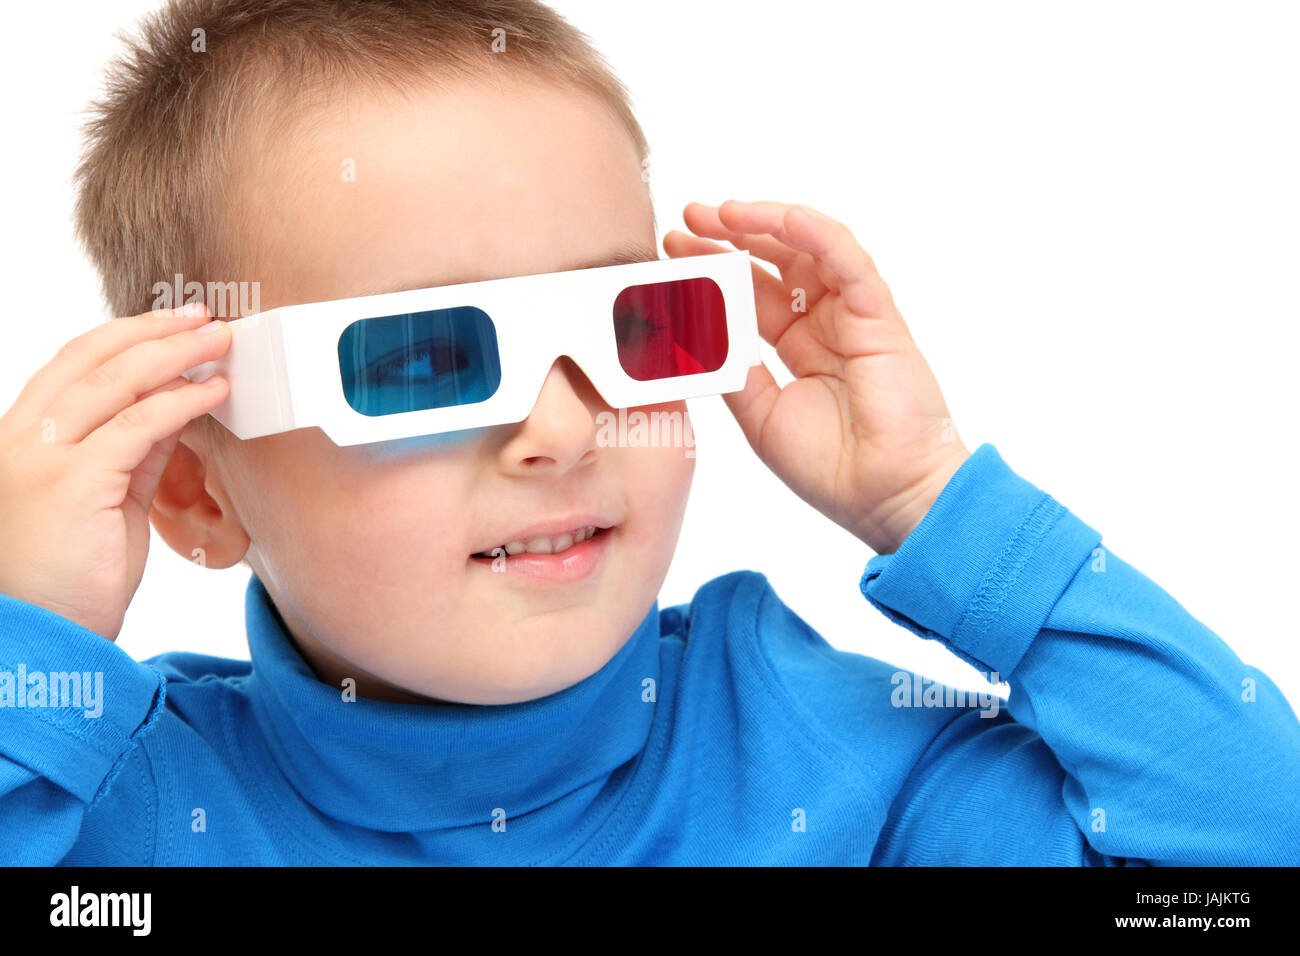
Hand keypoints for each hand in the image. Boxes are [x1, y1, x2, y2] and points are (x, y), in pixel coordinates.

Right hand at [0, 303, 230, 639]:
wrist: (46, 639)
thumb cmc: (74, 577)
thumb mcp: (107, 500)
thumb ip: (132, 455)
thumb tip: (175, 411)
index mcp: (25, 438)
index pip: (74, 363)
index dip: (128, 335)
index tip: (177, 322)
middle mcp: (22, 439)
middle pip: (93, 358)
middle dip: (156, 331)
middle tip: (207, 318)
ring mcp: (42, 458)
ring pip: (114, 381)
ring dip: (176, 355)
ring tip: (221, 343)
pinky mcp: (71, 483)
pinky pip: (136, 427)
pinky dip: (180, 403)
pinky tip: (213, 392)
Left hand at [664, 200, 970, 554]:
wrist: (886, 496)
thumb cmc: (832, 469)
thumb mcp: (760, 416)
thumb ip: (731, 370)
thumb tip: (688, 332)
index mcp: (797, 349)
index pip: (750, 294)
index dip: (712, 269)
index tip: (672, 250)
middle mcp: (825, 325)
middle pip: (774, 263)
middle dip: (729, 236)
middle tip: (686, 216)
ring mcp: (854, 317)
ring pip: (809, 250)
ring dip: (765, 224)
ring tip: (720, 213)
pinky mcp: (880, 316)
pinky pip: (847, 261)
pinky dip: (815, 234)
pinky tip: (779, 218)